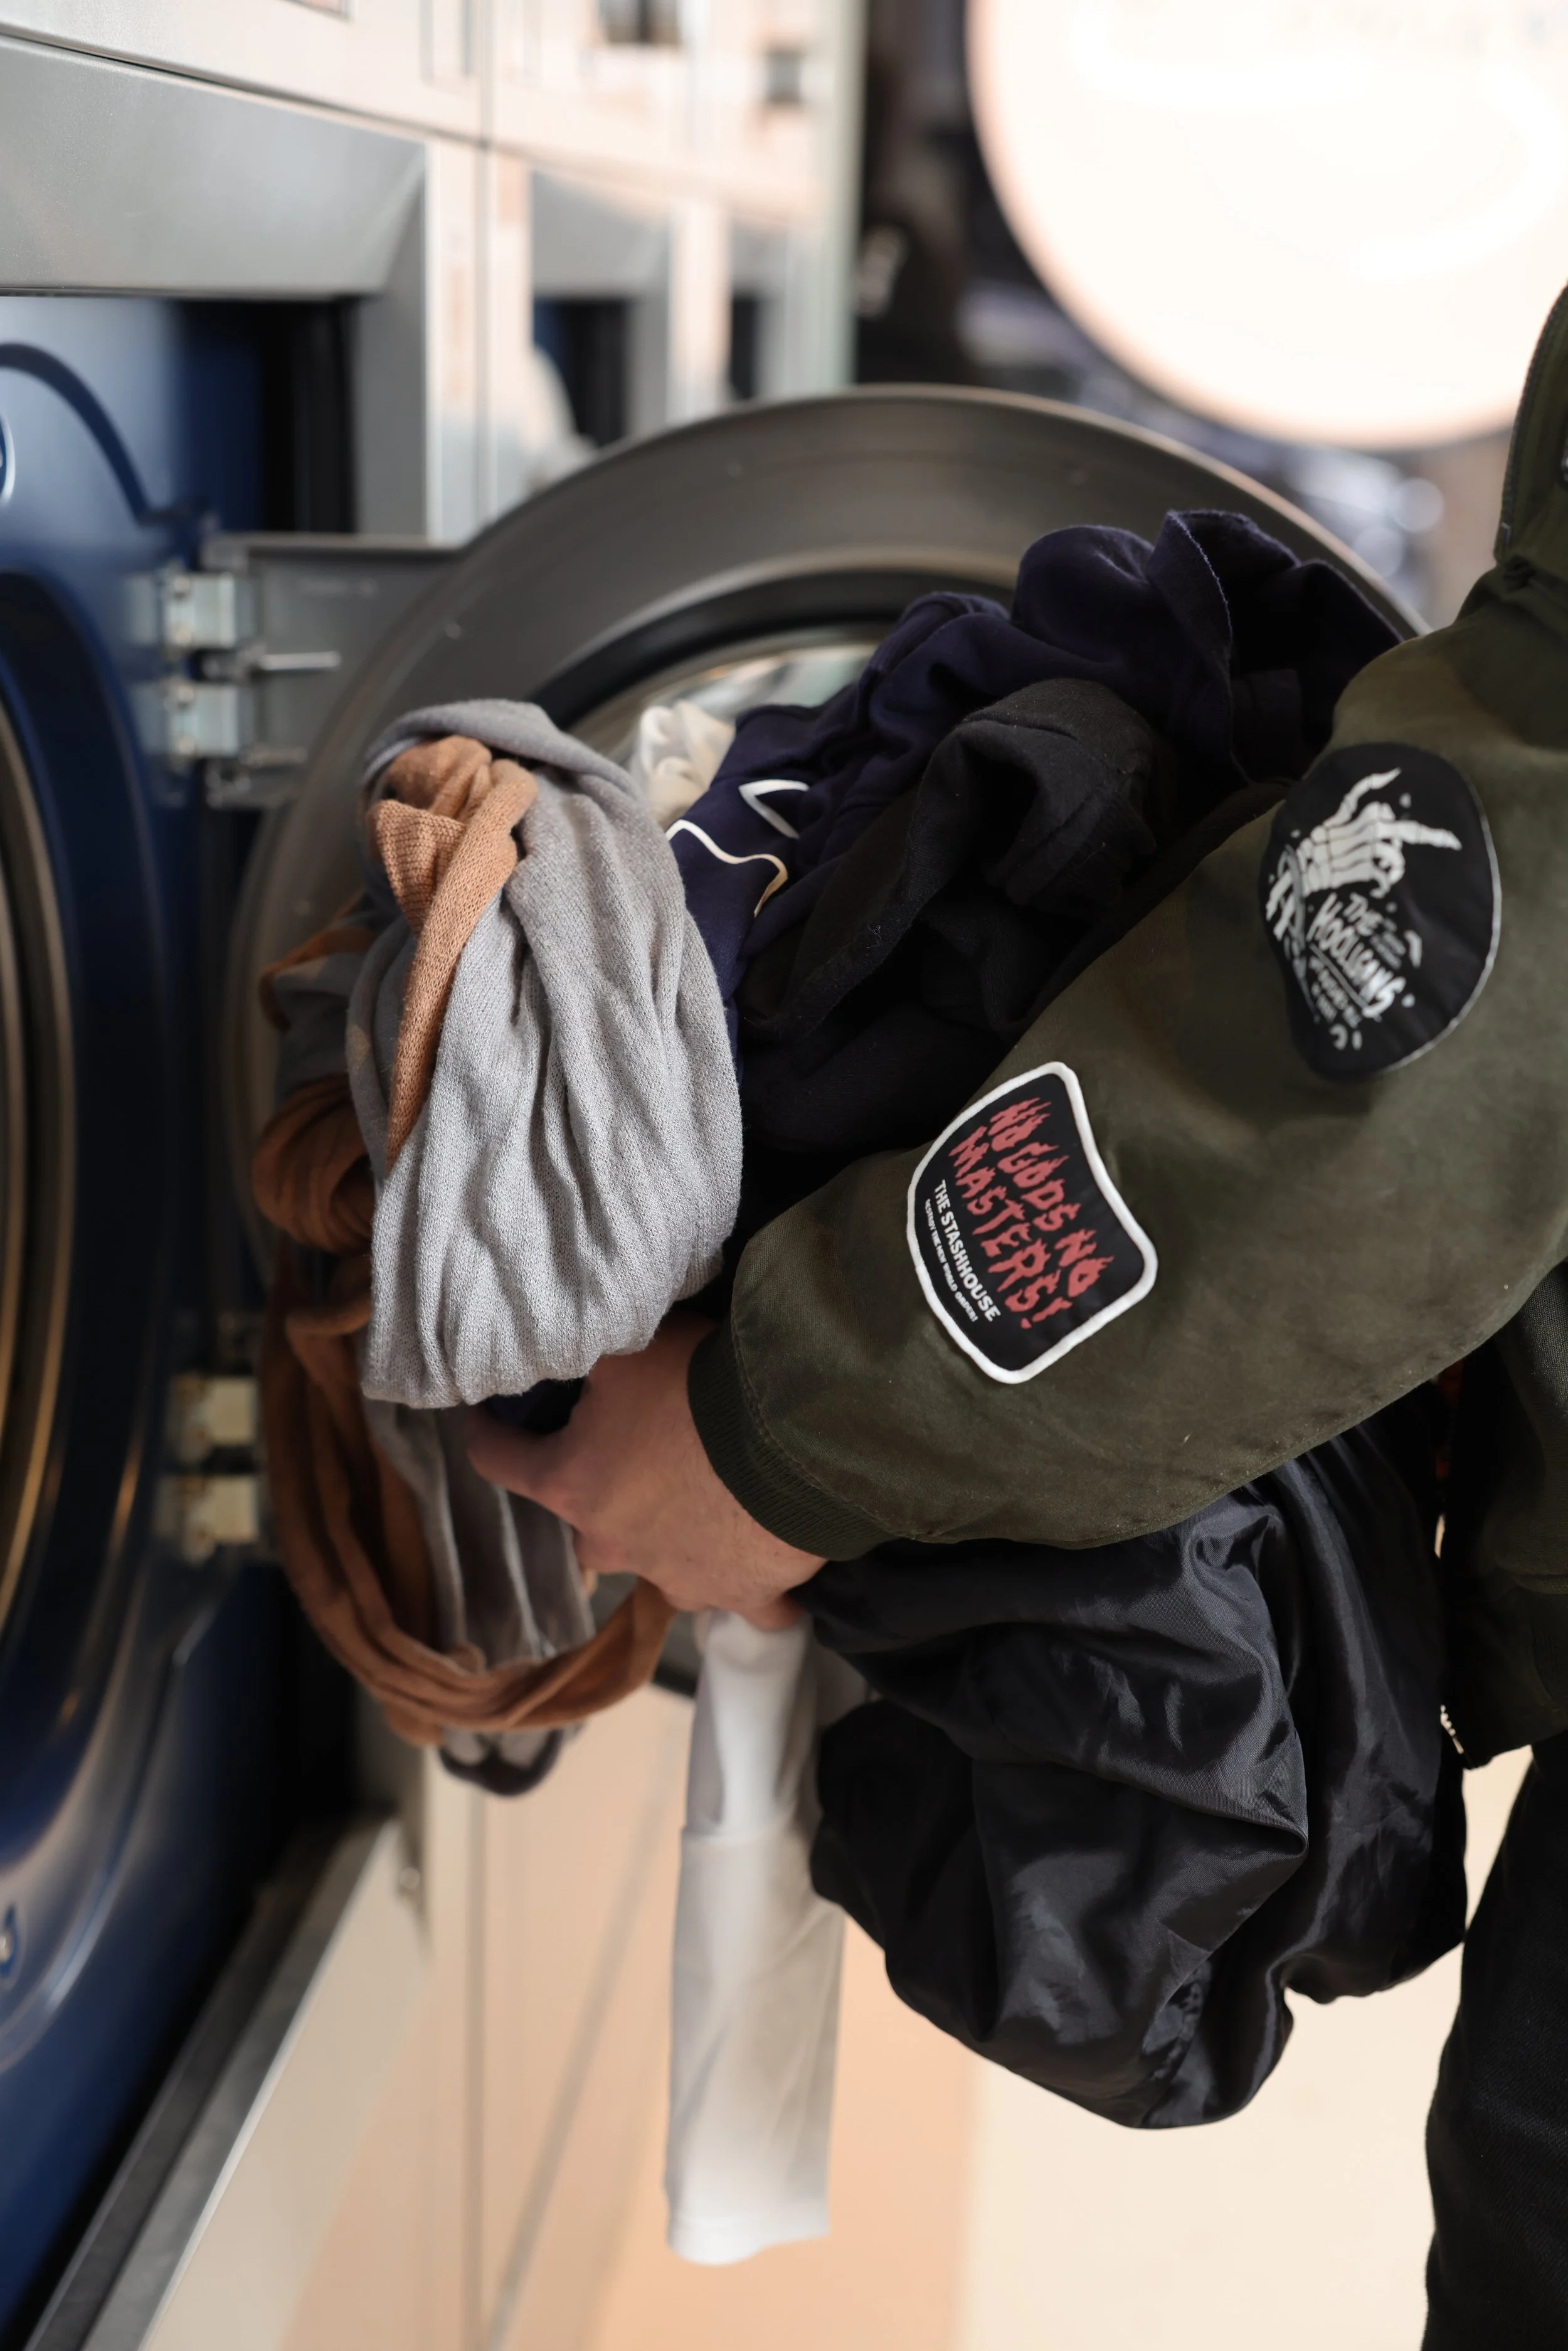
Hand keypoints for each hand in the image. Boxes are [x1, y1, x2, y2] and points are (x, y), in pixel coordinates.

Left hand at [465, 1315, 821, 1629]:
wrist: (798, 1434)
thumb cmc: (699, 1383)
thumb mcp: (626, 1347)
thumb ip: (584, 1352)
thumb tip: (559, 1340)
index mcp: (571, 1483)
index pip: (498, 1459)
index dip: (485, 1432)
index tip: (483, 1419)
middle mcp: (613, 1543)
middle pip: (582, 1520)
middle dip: (596, 1489)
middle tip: (630, 1448)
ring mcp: (678, 1577)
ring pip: (655, 1560)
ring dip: (667, 1532)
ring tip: (702, 1492)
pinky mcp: (742, 1594)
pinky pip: (739, 1598)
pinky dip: (745, 1577)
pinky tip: (759, 1552)